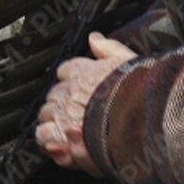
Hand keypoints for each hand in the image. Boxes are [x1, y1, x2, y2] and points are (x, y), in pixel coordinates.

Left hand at [35, 32, 137, 175]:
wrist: (139, 123)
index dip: (70, 80)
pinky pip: (44, 137)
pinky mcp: (61, 136)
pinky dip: (50, 142)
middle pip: (54, 94)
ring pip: (45, 114)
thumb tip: (94, 38)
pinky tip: (60, 145)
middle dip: (61, 103)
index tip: (77, 87)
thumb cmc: (139, 96)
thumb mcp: (128, 62)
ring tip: (67, 131)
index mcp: (84, 72)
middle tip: (75, 114)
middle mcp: (70, 91)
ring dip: (53, 121)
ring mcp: (63, 113)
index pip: (65, 71)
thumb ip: (109, 48)